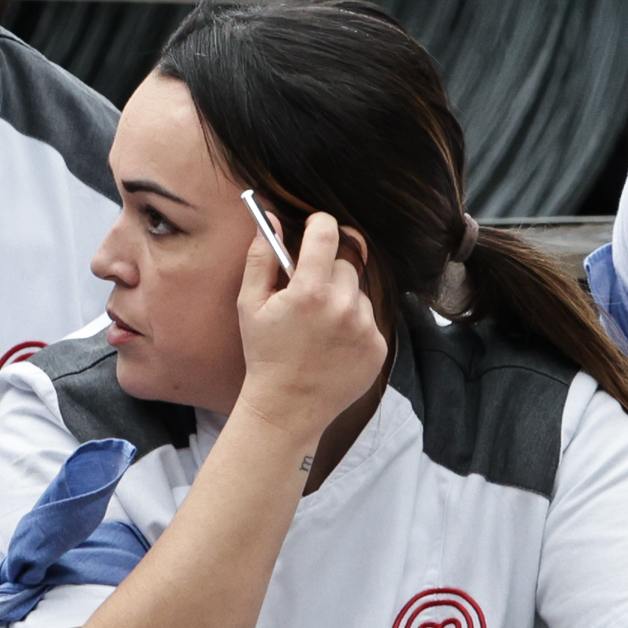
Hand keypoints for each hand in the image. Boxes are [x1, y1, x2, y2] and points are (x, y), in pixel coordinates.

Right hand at [232, 207, 385, 442]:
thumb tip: (271, 220)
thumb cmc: (265, 354)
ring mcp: (364, 328)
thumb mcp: (250, 305)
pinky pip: (368, 318)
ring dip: (342, 299)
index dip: (320, 223)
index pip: (327, 233)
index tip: (315, 226)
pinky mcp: (377, 346)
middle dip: (327, 270)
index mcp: (309, 291)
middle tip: (309, 293)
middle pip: (346, 262)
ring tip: (320, 326)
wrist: (288, 407)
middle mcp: (342, 306)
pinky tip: (333, 343)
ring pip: (358, 292)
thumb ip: (261, 258)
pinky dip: (353, 324)